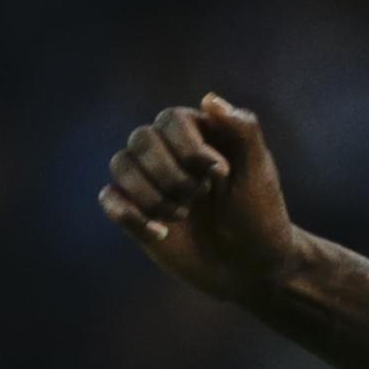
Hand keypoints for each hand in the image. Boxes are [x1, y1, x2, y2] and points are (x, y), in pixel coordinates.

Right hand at [98, 94, 302, 300]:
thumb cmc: (260, 217)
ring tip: (181, 216)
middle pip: (141, 138)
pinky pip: (108, 199)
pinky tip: (160, 234)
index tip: (220, 174)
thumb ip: (243, 131)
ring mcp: (150, 182)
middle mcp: (170, 152)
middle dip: (170, 174)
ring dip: (151, 195)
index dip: (189, 148)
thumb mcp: (259, 173)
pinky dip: (130, 216)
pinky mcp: (136, 212)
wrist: (251, 269)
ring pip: (120, 164)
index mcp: (200, 134)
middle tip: (200, 197)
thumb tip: (209, 99)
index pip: (171, 119)